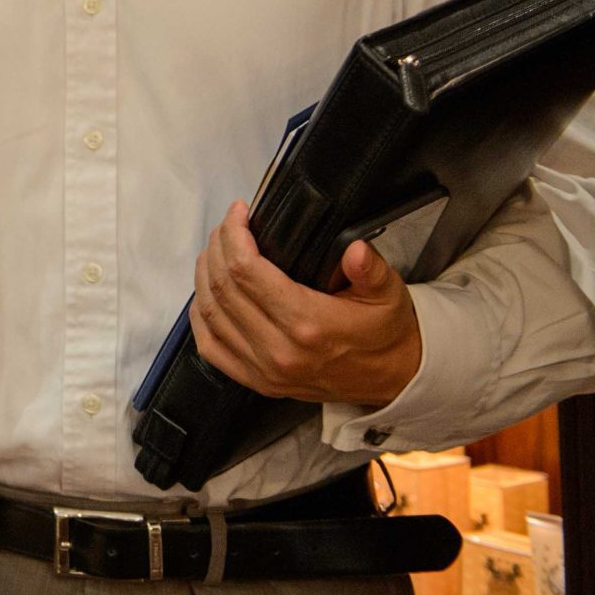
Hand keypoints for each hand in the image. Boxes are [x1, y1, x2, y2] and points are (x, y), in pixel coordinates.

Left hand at [189, 200, 422, 404]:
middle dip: (218, 247)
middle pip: (223, 287)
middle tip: (227, 226)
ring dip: (204, 275)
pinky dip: (201, 315)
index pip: (247, 271)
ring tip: (216, 249)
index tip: (239, 212)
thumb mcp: (388, 294)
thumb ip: (370, 270)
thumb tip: (355, 250)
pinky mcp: (257, 382)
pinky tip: (208, 291)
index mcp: (308, 324)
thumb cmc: (385, 331)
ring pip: (210, 313)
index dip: (234, 235)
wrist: (393, 379)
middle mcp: (279, 350)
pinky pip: (210, 347)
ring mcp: (264, 370)